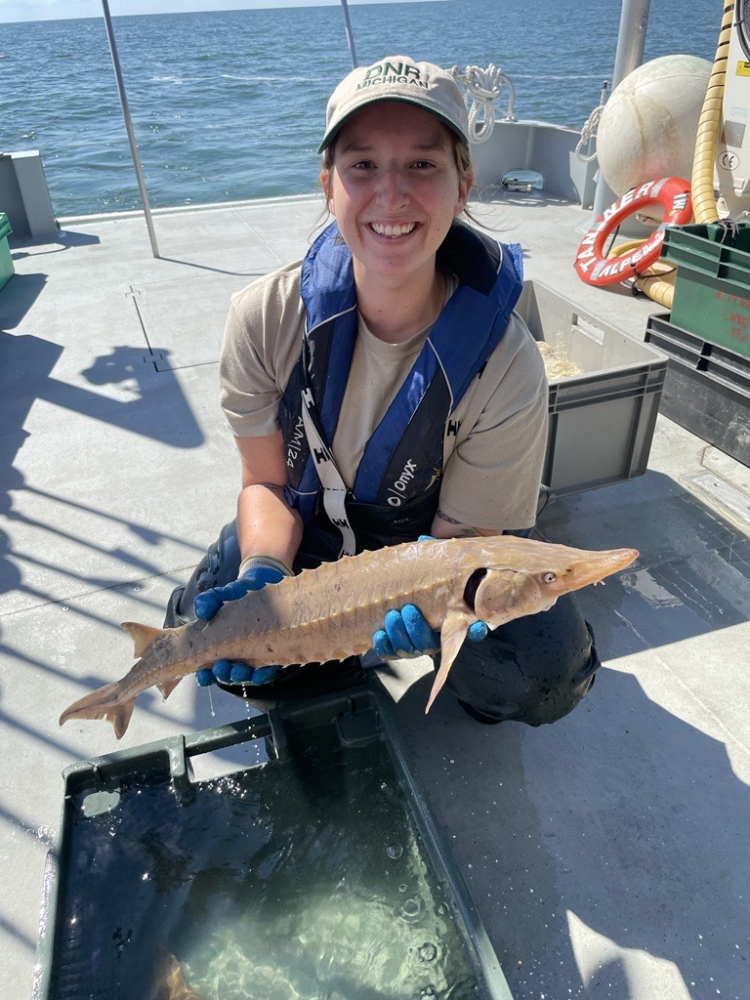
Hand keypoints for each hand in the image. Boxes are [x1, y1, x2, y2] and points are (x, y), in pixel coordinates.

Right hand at [193, 561, 287, 686]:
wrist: (270, 584)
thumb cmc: (244, 593)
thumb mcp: (225, 594)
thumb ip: (209, 600)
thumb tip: (201, 611)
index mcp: (221, 642)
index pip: (209, 664)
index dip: (204, 674)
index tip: (202, 674)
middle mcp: (237, 651)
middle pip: (226, 672)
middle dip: (222, 674)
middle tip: (220, 667)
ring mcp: (255, 653)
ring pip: (245, 673)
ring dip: (240, 675)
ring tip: (238, 670)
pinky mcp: (273, 653)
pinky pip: (267, 669)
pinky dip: (262, 673)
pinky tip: (259, 671)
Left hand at [371, 536, 488, 657]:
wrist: (400, 585)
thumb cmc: (426, 575)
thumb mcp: (432, 561)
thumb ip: (434, 553)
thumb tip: (423, 540)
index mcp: (453, 615)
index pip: (472, 628)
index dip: (475, 631)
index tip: (475, 628)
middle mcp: (437, 632)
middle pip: (432, 643)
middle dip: (418, 629)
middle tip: (408, 609)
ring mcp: (418, 641)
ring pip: (412, 648)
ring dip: (401, 635)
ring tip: (392, 616)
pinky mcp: (397, 645)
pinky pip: (391, 653)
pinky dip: (385, 645)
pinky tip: (379, 633)